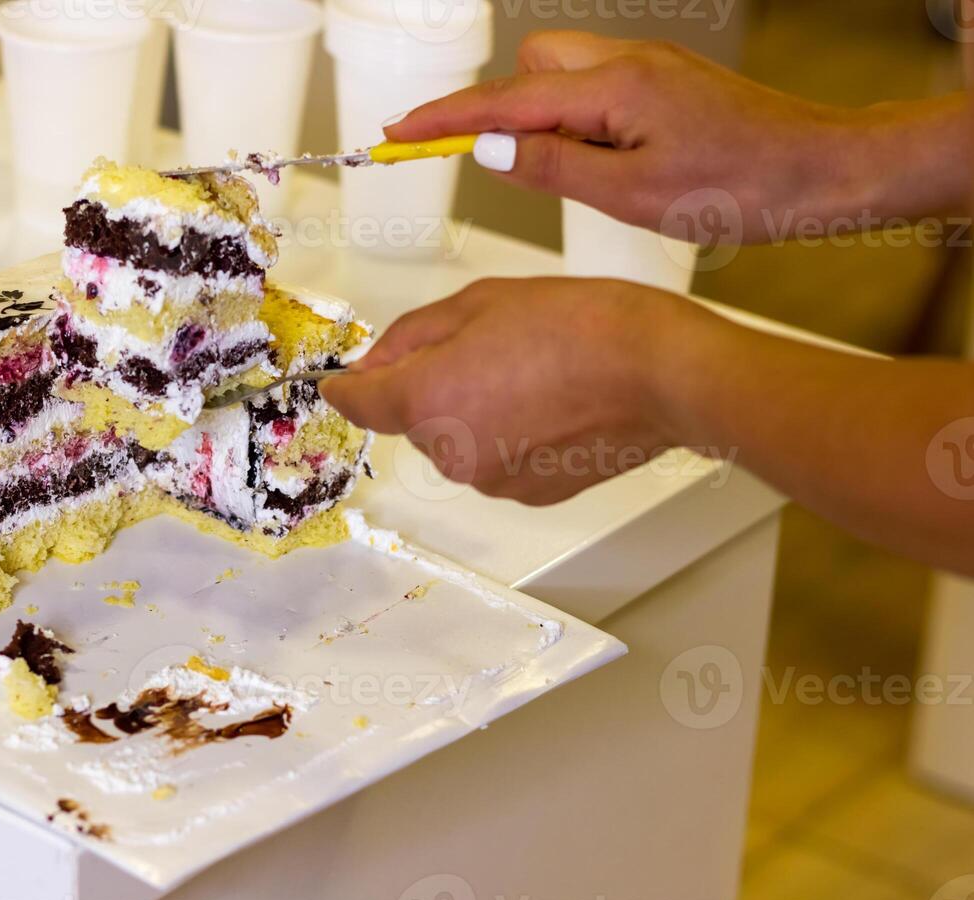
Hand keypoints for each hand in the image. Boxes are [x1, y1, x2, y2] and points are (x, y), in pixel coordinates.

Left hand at [321, 277, 722, 505]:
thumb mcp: (481, 301)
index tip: (342, 382)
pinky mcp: (530, 494)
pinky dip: (511, 435)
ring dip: (475, 411)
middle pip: (415, 419)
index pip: (358, 403)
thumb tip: (379, 360)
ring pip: (458, 441)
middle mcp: (451, 452)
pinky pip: (498, 459)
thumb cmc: (583, 327)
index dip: (348, 387)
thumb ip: (415, 333)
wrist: (660, 373)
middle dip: (433, 385)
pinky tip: (551, 402)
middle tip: (487, 345)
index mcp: (427, 399)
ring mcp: (491, 480)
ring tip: (532, 371)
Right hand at [386, 31, 968, 240]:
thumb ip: (553, 168)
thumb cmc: (739, 187)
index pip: (502, 103)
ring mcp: (648, 70)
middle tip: (499, 167)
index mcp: (611, 90)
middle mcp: (626, 65)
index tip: (395, 133)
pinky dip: (576, 122)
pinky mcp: (665, 85)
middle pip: (530, 69)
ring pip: (563, 77)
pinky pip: (596, 90)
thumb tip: (490, 152)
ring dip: (543, 118)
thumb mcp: (632, 194)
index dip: (443, 120)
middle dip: (502, 111)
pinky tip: (603, 165)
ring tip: (569, 177)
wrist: (820, 172)